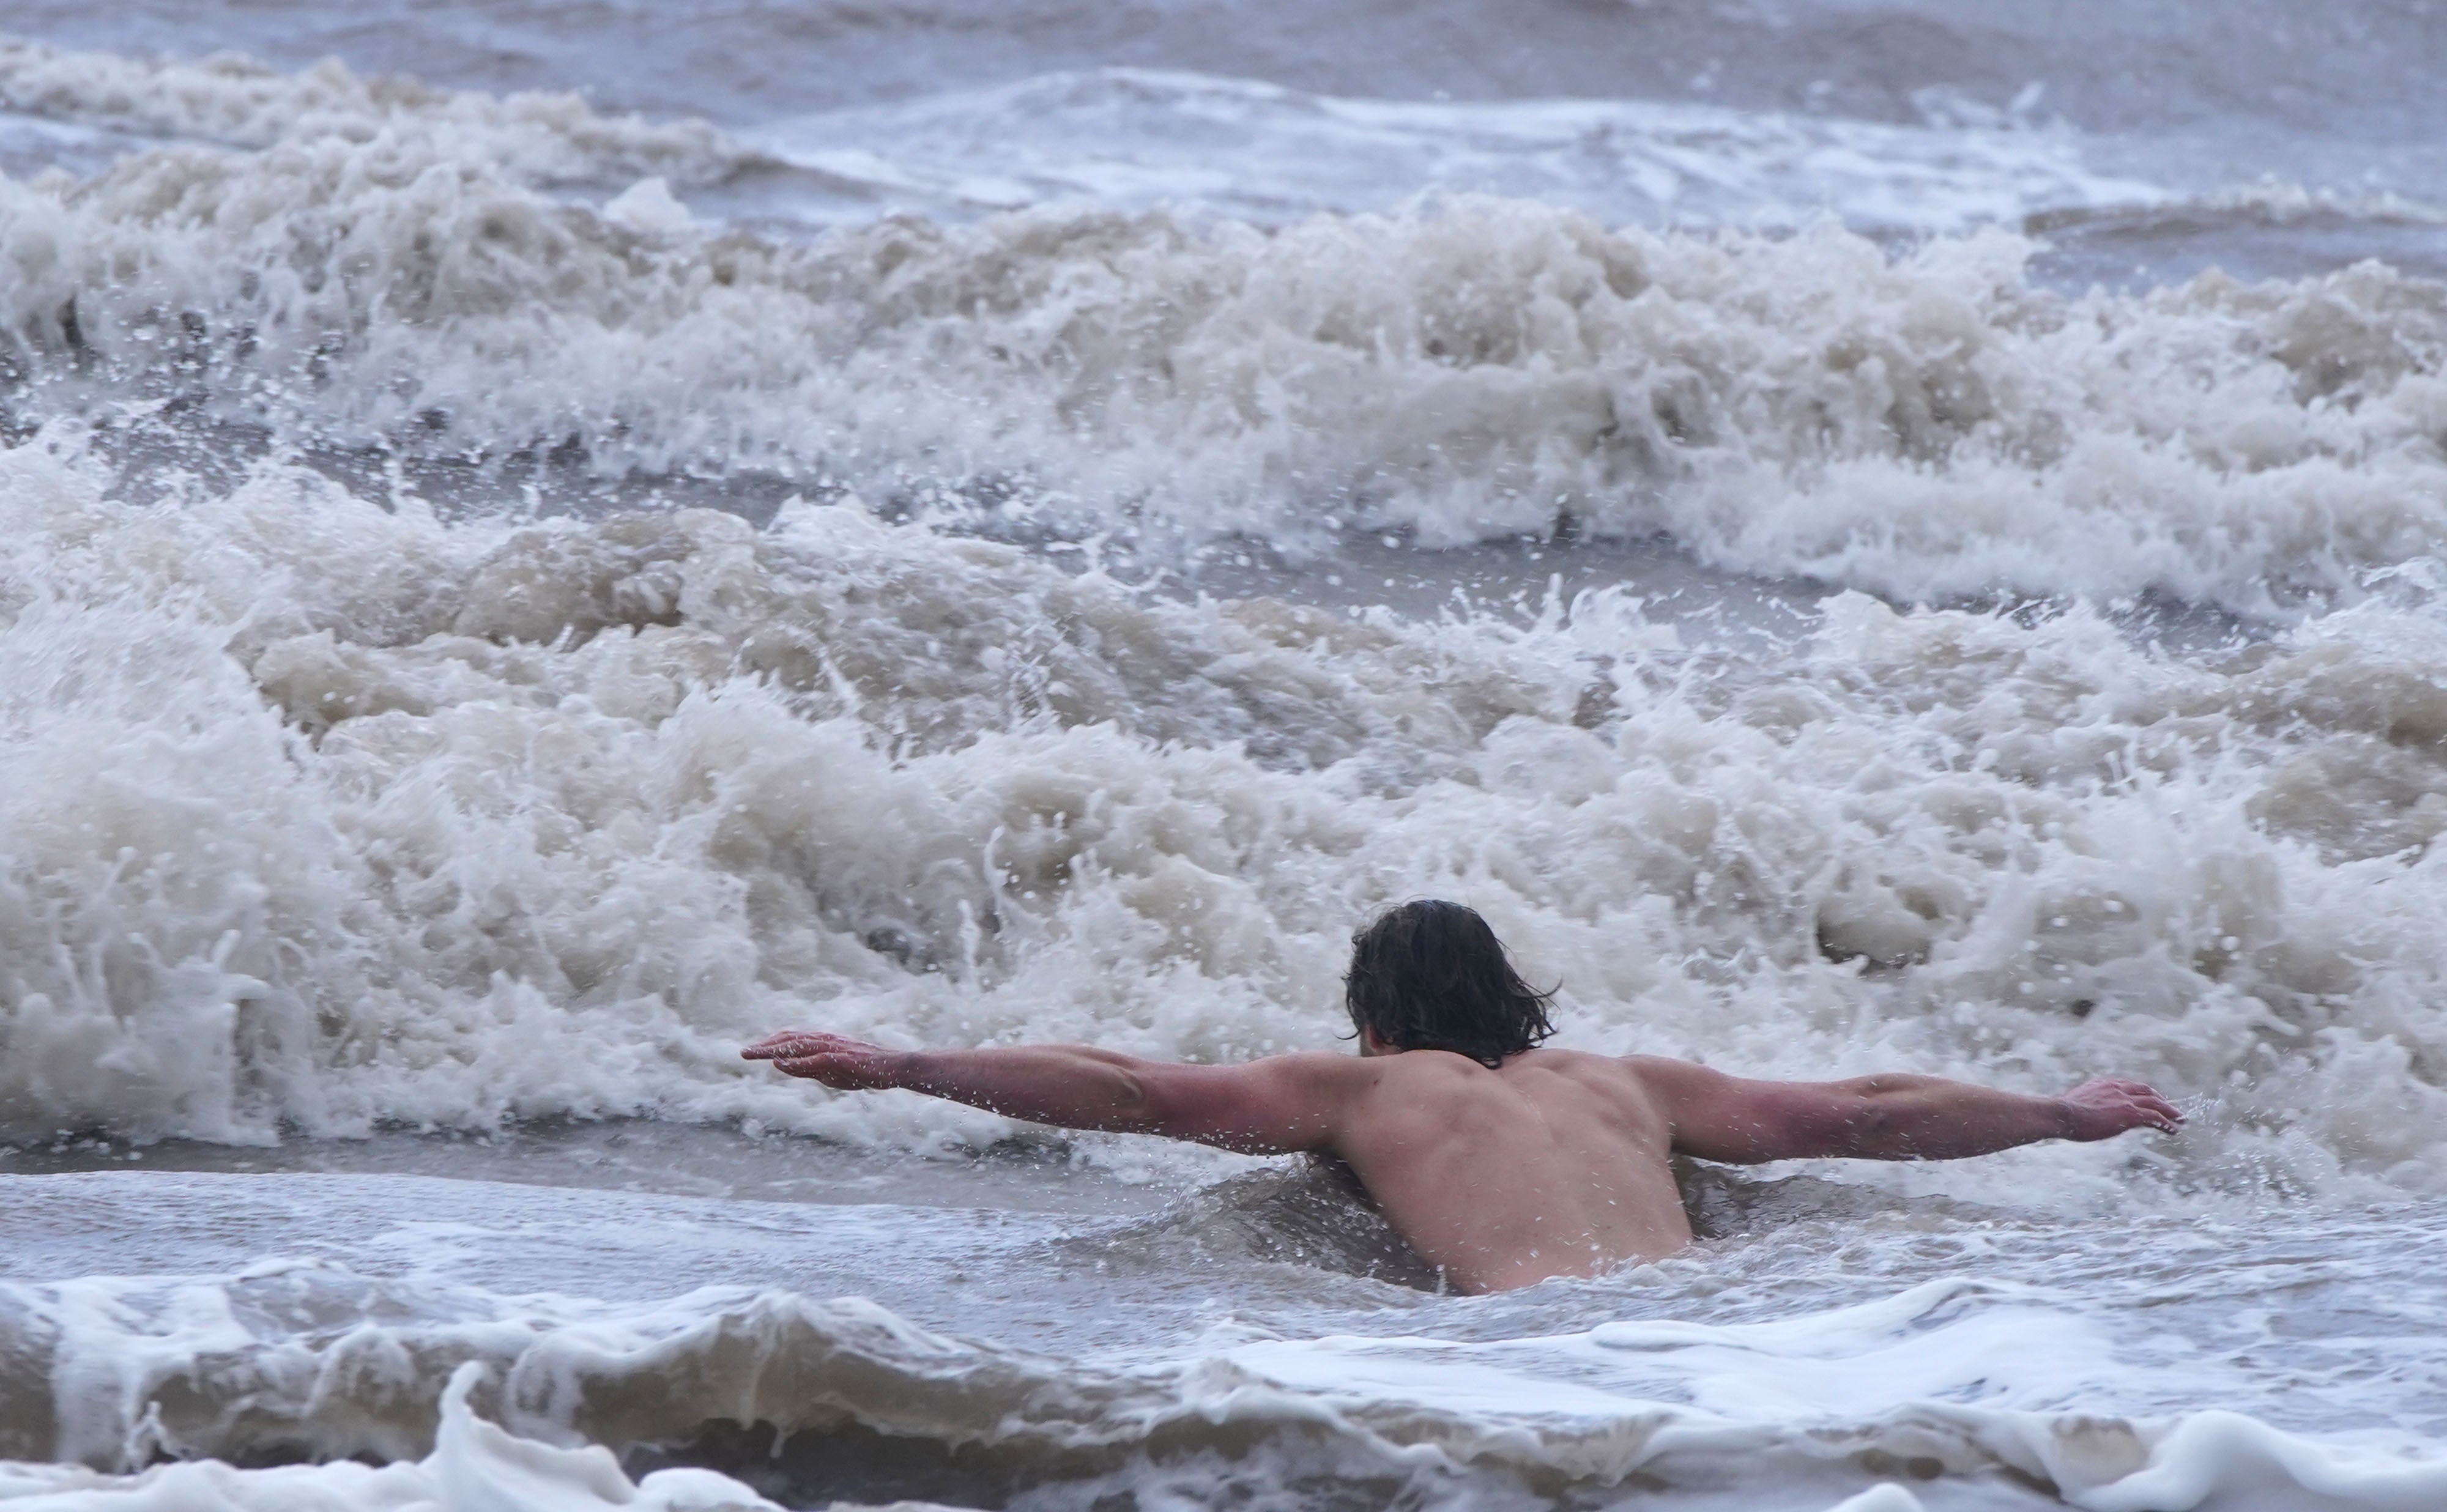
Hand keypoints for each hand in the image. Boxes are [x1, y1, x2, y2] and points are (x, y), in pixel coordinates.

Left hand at [742, 1030, 906, 1090]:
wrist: (893, 1067)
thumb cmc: (864, 1070)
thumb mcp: (829, 1072)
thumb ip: (805, 1068)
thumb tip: (779, 1065)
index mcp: (823, 1042)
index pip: (791, 1039)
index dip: (770, 1043)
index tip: (752, 1050)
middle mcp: (825, 1040)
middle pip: (789, 1040)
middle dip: (765, 1045)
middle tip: (744, 1052)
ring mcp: (833, 1048)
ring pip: (797, 1046)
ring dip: (773, 1049)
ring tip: (753, 1053)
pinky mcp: (841, 1058)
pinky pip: (814, 1059)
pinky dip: (795, 1061)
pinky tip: (778, 1064)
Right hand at [2059, 1078, 2182, 1140]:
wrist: (2061, 1114)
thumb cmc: (2062, 1114)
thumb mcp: (2076, 1105)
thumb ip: (2087, 1105)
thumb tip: (2083, 1113)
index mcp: (2104, 1084)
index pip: (2130, 1086)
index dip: (2143, 1093)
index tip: (2150, 1100)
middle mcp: (2117, 1088)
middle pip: (2147, 1091)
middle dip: (2161, 1100)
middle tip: (2171, 1108)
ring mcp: (2125, 1100)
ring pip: (2155, 1103)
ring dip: (2170, 1111)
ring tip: (2180, 1120)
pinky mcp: (2130, 1113)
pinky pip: (2155, 1117)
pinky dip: (2167, 1123)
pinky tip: (2174, 1130)